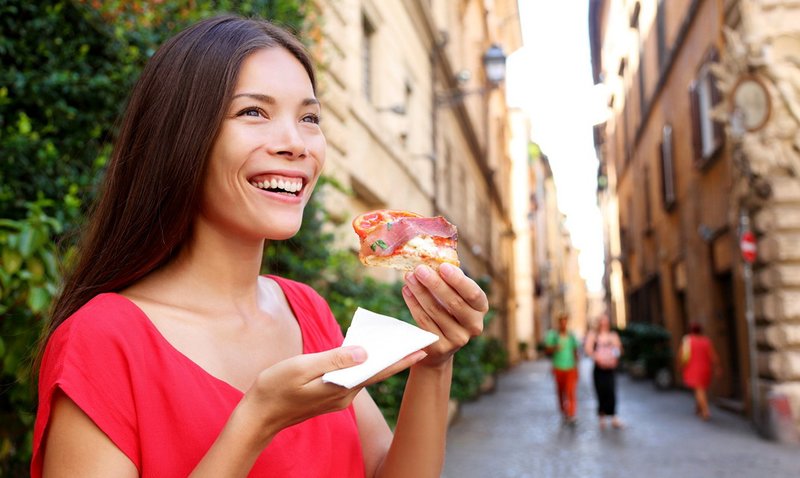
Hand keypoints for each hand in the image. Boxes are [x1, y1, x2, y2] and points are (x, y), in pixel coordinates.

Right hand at [239, 346, 426, 442]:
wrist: (258, 415)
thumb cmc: (275, 387)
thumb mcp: (302, 368)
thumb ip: (333, 359)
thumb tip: (364, 351)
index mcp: (341, 388)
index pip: (378, 371)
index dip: (400, 360)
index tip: (422, 350)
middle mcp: (344, 396)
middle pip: (374, 373)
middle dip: (395, 357)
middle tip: (416, 341)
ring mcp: (337, 398)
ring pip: (364, 375)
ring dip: (379, 360)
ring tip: (397, 342)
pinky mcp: (330, 396)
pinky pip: (351, 377)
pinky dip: (362, 364)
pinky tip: (366, 352)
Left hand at [402, 263, 488, 366]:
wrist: (441, 345)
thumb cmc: (449, 310)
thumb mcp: (455, 295)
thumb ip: (449, 280)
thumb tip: (433, 260)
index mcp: (481, 308)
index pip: (473, 294)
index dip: (458, 280)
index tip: (442, 266)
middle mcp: (474, 326)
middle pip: (454, 303)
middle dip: (434, 284)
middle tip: (419, 269)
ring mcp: (458, 339)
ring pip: (435, 311)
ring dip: (420, 292)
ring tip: (409, 276)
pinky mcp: (440, 347)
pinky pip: (424, 322)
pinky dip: (413, 304)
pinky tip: (406, 291)